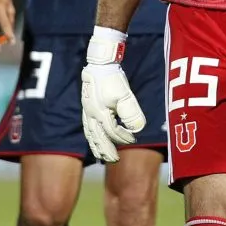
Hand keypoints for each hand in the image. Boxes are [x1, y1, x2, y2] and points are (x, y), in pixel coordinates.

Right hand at [81, 32, 145, 162]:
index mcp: (99, 113)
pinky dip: (92, 136)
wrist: (100, 65)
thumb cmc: (113, 80)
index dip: (123, 137)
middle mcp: (90, 115)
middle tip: (114, 160)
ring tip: (102, 156)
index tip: (134, 140)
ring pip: (90, 134)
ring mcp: (87, 112)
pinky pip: (88, 127)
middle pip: (98, 137)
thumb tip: (138, 129)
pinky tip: (95, 139)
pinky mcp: (87, 108)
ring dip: (97, 146)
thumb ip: (131, 112)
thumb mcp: (125, 95)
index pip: (112, 131)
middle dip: (106, 149)